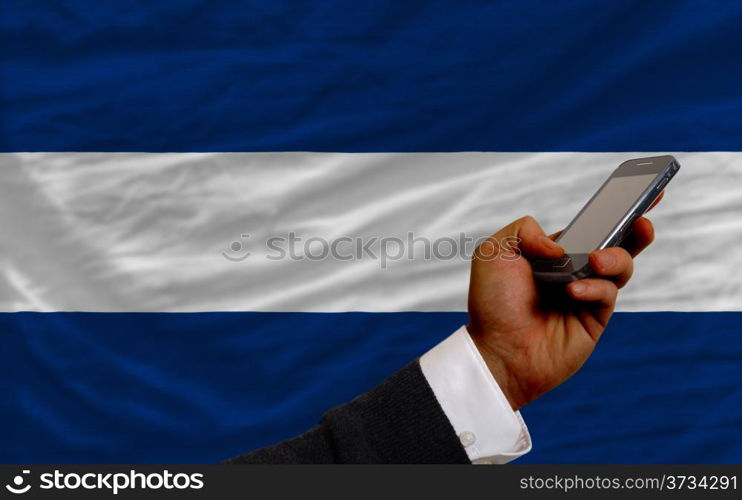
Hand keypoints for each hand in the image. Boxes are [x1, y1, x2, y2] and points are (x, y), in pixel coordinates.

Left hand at [467, 213, 655, 409]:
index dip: (611, 209)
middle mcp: (573, 271)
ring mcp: (587, 295)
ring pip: (620, 266)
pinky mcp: (596, 319)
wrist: (496, 351)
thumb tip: (558, 244)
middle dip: (635, 226)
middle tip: (641, 218)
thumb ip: (523, 230)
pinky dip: (594, 288)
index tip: (637, 189)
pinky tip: (573, 292)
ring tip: (595, 260)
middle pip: (616, 242)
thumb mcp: (493, 253)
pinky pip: (608, 294)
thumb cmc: (492, 304)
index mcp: (553, 253)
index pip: (588, 226)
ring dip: (615, 258)